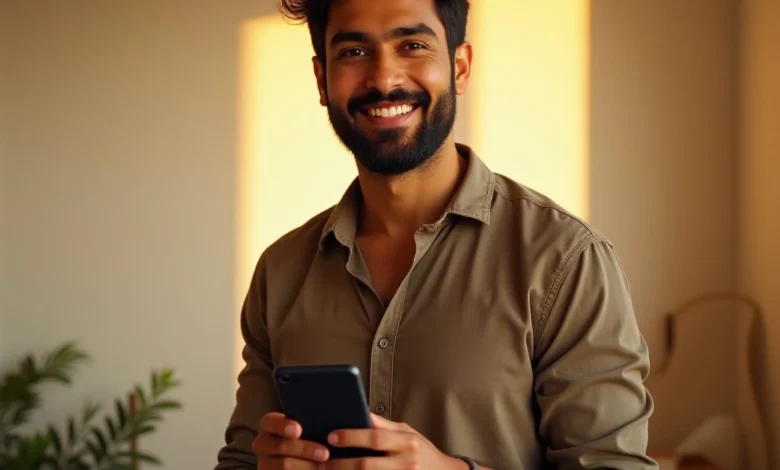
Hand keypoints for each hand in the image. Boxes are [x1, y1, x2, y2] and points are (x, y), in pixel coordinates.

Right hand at [252, 412, 329, 468]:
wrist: (303, 460)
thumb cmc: (309, 437)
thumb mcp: (307, 428)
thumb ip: (310, 424)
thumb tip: (327, 426)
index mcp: (268, 426)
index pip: (270, 422)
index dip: (283, 425)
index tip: (298, 430)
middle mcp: (262, 444)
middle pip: (281, 446)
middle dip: (305, 450)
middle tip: (325, 453)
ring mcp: (264, 463)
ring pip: (284, 466)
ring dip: (308, 466)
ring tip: (327, 466)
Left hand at [323, 413, 467, 469]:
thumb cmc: (422, 451)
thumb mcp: (407, 433)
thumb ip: (383, 426)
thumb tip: (359, 410)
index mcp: (407, 442)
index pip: (375, 438)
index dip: (351, 437)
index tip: (331, 436)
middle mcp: (406, 462)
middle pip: (367, 465)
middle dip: (342, 464)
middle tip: (321, 462)